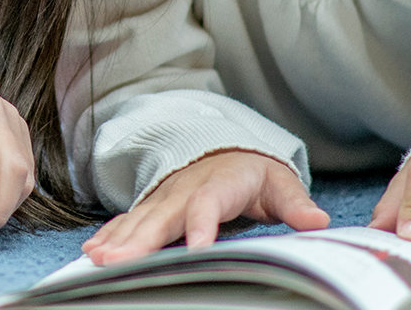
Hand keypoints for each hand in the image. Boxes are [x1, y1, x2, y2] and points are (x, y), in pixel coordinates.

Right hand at [82, 150, 327, 265]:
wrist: (225, 150)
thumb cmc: (253, 172)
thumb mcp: (280, 184)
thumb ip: (295, 204)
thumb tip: (318, 221)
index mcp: (219, 184)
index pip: (208, 205)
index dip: (201, 226)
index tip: (196, 249)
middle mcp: (185, 190)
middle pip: (161, 216)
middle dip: (139, 239)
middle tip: (118, 261)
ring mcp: (164, 198)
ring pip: (138, 220)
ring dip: (117, 240)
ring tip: (97, 259)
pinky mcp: (151, 207)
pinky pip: (127, 221)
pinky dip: (109, 236)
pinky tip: (93, 252)